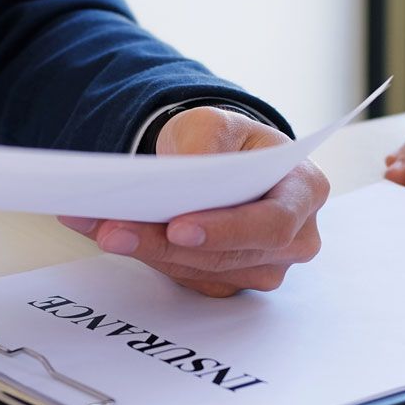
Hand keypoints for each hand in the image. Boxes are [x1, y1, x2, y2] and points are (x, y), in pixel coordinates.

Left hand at [57, 107, 328, 296]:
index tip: (178, 228)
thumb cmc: (230, 141)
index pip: (272, 223)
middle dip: (165, 245)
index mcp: (305, 191)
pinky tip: (111, 235)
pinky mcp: (230, 282)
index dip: (226, 230)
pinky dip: (148, 257)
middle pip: (229, 256)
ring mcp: (264, 266)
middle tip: (113, 230)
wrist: (220, 161)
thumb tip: (184, 176)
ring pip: (202, 272)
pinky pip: (187, 279)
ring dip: (148, 252)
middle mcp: (295, 238)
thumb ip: (206, 143)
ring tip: (100, 227)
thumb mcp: (217, 123)